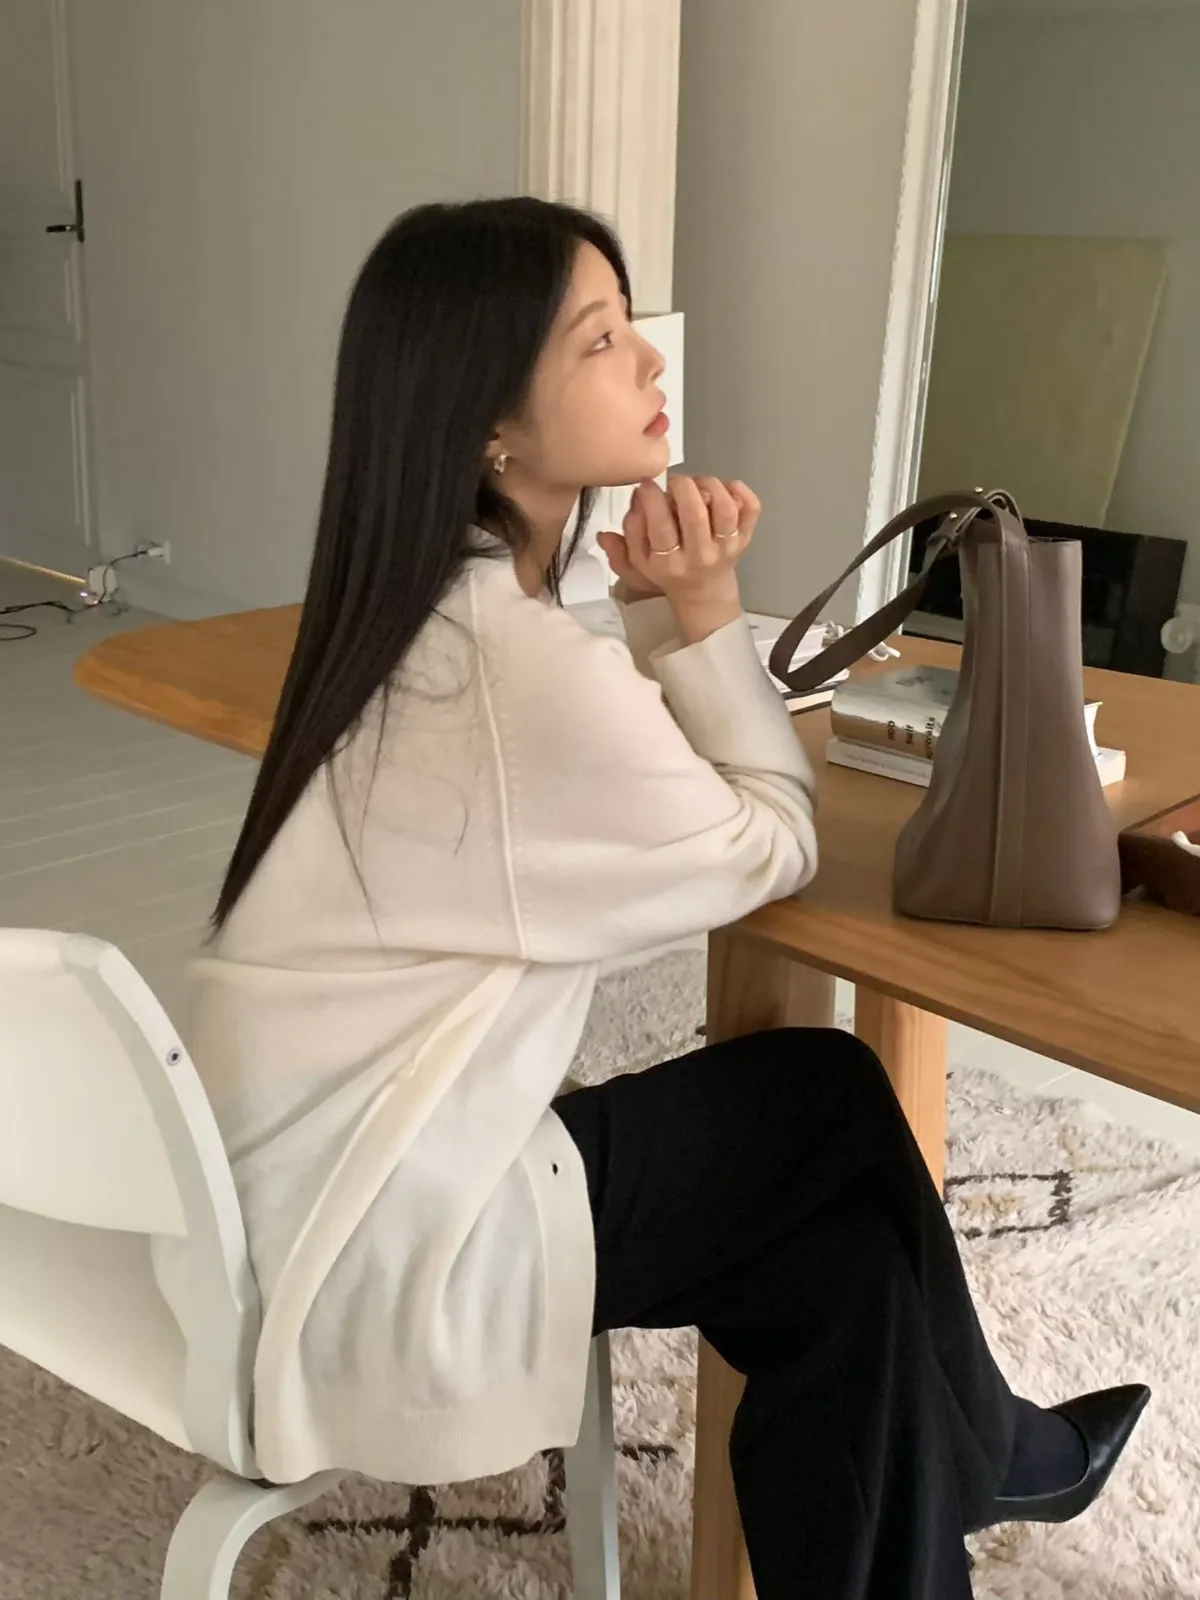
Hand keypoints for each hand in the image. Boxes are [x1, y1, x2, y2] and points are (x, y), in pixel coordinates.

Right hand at [596, 476, 759, 606]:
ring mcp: (726, 547)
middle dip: (681, 486)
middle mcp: (699, 556)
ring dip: (708, 484)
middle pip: (695, 514)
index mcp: (668, 563)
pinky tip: (723, 488)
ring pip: (725, 508)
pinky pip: (751, 508)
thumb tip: (612, 526)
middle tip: (673, 483)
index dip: (651, 497)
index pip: (659, 526)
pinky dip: (740, 490)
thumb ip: (620, 545)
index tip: (646, 485)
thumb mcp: (636, 565)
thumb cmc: (667, 571)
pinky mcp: (745, 537)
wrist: (704, 593)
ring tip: (696, 484)